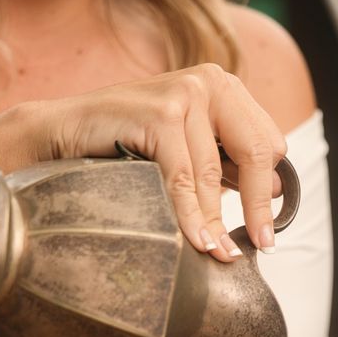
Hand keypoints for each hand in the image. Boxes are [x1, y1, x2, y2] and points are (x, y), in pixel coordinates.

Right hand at [0, 63, 285, 260]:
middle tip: (264, 244)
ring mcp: (184, 94)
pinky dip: (191, 215)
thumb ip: (228, 161)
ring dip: (218, 222)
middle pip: (256, 153)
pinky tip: (198, 241)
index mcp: (223, 86)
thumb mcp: (189, 145)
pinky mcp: (158, 114)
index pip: (269, 142)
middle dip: (259, 206)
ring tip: (221, 254)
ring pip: (214, 174)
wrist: (61, 132)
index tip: (269, 223)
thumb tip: (276, 189)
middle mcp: (209, 82)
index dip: (269, 186)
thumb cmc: (127, 140)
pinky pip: (183, 179)